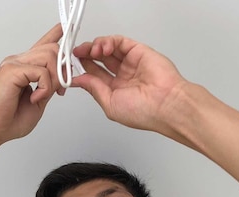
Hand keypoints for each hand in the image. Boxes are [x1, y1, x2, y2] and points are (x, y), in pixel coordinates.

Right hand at [0, 25, 63, 146]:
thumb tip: (61, 77)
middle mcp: (18, 62)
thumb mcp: (39, 101)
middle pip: (51, 49)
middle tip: (59, 89)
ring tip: (43, 95)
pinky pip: (41, 71)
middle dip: (63, 69)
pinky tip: (34, 98)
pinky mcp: (11, 71)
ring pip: (49, 56)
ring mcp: (13, 64)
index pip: (42, 44)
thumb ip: (49, 86)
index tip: (65, 26)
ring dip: (54, 79)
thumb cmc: (9, 120)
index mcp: (23, 67)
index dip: (55, 34)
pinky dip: (44, 88)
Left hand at [71, 35, 188, 133]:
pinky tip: (103, 48)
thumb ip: (94, 89)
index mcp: (116, 91)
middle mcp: (123, 76)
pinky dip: (109, 42)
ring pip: (108, 49)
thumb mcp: (110, 104)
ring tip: (91, 51)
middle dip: (86, 55)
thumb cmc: (145, 112)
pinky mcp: (138, 52)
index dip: (82, 68)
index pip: (95, 75)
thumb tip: (79, 81)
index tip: (71, 65)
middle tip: (77, 53)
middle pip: (99, 60)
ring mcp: (131, 63)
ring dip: (96, 47)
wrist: (167, 103)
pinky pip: (120, 42)